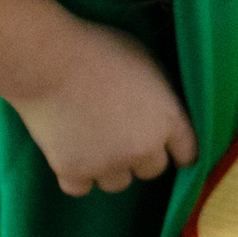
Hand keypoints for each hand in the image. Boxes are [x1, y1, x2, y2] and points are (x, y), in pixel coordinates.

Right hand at [8, 19, 198, 194]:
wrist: (50, 60)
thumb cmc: (101, 49)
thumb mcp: (148, 61)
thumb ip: (161, 94)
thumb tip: (162, 109)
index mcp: (168, 120)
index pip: (188, 154)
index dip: (177, 149)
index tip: (169, 147)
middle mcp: (143, 150)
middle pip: (152, 170)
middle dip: (142, 155)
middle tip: (122, 133)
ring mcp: (108, 166)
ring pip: (118, 183)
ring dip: (111, 167)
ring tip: (94, 140)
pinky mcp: (73, 173)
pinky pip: (82, 187)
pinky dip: (78, 174)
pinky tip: (73, 152)